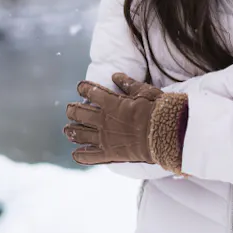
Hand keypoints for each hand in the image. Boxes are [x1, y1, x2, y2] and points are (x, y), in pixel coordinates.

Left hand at [64, 73, 186, 171]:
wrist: (165, 134)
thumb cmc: (157, 110)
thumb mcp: (144, 91)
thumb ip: (128, 84)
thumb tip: (115, 75)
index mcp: (111, 103)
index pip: (90, 92)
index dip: (83, 88)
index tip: (80, 87)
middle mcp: (103, 120)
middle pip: (79, 113)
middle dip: (72, 110)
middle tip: (70, 109)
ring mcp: (104, 138)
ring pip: (80, 134)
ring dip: (72, 131)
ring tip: (68, 130)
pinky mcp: (109, 154)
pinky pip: (90, 156)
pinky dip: (81, 156)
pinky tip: (75, 154)